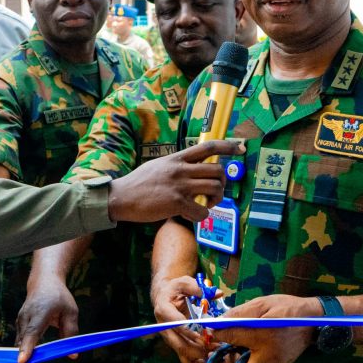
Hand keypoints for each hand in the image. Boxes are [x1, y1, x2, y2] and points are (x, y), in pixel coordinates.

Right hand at [8, 276, 78, 362]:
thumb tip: (73, 354)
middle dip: (17, 362)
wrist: (43, 282)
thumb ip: (71, 331)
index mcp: (40, 312)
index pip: (32, 332)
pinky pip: (19, 345)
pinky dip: (19, 358)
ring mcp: (21, 322)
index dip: (27, 347)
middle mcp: (26, 318)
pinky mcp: (20, 327)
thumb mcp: (70, 311)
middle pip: (21, 343)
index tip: (22, 360)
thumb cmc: (59, 297)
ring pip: (18, 347)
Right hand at [110, 140, 243, 222]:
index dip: (228, 146)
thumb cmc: (138, 183)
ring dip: (216, 199)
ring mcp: (179, 186)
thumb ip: (176, 166)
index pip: (208, 147)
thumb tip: (191, 168)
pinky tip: (192, 216)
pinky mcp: (176, 203)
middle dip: (222, 183)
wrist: (121, 196)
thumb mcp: (158, 166)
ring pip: (215, 189)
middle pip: (217, 170)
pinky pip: (202, 211)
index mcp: (177, 158)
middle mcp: (181, 169)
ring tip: (206, 204)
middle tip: (215, 192)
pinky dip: (202, 216)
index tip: (240, 148)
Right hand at [151, 275, 209, 362]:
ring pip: (183, 354)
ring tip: (216, 351)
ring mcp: (170, 338)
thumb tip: (217, 293)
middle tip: (216, 346)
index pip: (177, 324)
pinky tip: (210, 358)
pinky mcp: (175, 344)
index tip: (206, 335)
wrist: (165, 296)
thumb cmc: (176, 289)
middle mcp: (164, 328)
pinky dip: (197, 362)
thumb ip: (198, 288)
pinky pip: (185, 359)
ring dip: (200, 355)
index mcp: (164, 310)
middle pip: (179, 344)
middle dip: (198, 348)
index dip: (191, 331)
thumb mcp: (184, 282)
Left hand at [211, 294, 322, 362]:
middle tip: (216, 354)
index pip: (232, 338)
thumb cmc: (288, 309)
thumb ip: (240, 313)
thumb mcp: (263, 304)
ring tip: (230, 348)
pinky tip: (246, 348)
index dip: (217, 335)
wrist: (315, 321)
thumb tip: (218, 321)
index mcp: (264, 337)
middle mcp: (270, 358)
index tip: (210, 332)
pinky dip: (248, 361)